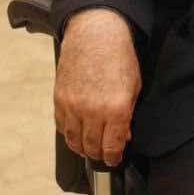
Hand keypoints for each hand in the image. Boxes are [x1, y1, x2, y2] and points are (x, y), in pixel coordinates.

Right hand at [54, 8, 141, 166]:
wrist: (96, 36)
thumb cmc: (119, 58)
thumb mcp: (134, 87)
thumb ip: (128, 115)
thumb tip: (123, 136)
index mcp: (116, 109)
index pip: (112, 146)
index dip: (114, 156)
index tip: (115, 159)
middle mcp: (92, 111)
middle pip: (92, 146)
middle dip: (99, 154)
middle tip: (103, 154)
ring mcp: (73, 106)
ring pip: (74, 140)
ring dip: (82, 147)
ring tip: (89, 147)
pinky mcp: (59, 99)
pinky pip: (62, 126)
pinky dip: (69, 133)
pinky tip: (77, 132)